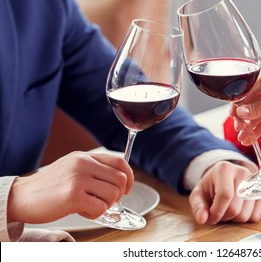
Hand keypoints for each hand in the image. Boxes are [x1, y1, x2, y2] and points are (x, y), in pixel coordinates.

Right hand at [7, 151, 133, 223]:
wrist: (22, 196)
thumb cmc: (50, 186)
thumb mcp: (72, 167)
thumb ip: (94, 168)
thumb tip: (121, 179)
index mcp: (85, 156)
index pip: (120, 161)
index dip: (129, 176)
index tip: (127, 188)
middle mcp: (83, 164)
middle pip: (120, 179)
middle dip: (117, 195)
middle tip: (103, 201)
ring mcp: (78, 178)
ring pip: (113, 194)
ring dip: (105, 205)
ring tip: (88, 205)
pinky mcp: (73, 196)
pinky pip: (101, 208)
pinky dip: (95, 213)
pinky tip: (81, 210)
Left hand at [189, 161, 260, 224]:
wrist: (224, 179)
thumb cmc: (210, 187)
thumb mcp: (199, 194)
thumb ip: (198, 207)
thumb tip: (202, 219)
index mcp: (225, 169)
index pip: (225, 195)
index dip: (216, 212)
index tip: (210, 217)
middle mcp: (243, 173)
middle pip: (235, 208)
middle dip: (224, 216)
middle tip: (218, 211)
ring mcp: (256, 183)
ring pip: (246, 215)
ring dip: (234, 218)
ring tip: (228, 209)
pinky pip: (255, 216)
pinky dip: (245, 218)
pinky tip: (239, 209)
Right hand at [231, 65, 260, 143]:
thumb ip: (257, 108)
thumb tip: (239, 112)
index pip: (250, 88)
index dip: (240, 102)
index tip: (233, 113)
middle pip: (250, 102)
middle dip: (243, 116)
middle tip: (237, 127)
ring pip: (255, 114)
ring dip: (247, 126)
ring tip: (241, 136)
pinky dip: (255, 131)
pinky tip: (248, 139)